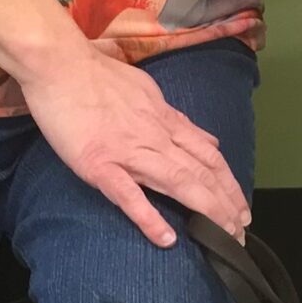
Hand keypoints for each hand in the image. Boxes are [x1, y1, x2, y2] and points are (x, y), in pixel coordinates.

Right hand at [18, 34, 250, 250]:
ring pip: (178, 182)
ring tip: (224, 236)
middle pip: (201, 173)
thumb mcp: (148, 91)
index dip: (229, 184)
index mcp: (164, 121)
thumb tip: (204, 139)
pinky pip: (128, 194)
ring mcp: (127, 151)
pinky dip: (149, 217)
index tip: (242, 206)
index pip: (209, 156)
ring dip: (206, 210)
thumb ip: (176, 120)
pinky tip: (166, 238)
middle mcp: (155, 137)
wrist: (59, 64)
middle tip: (241, 232)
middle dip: (226, 205)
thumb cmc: (97, 75)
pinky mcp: (98, 164)